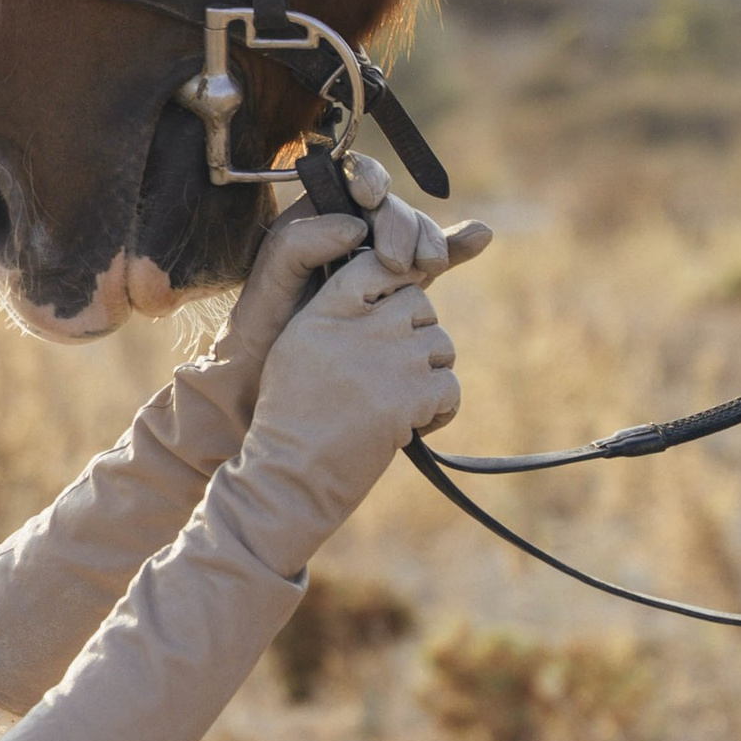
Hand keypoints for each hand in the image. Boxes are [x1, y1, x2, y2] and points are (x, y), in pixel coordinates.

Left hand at [214, 153, 492, 381]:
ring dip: (431, 241)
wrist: (278, 374)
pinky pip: (436, 259)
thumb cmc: (266, 322)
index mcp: (320, 214)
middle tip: (397, 263)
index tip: (368, 202)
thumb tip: (355, 225)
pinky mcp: (404, 285)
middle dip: (402, 227)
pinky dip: (459, 246)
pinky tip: (479, 236)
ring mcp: (382, 256)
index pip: (353, 178)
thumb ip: (300, 243)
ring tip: (430, 266)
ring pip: (418, 232)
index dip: (369, 180)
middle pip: (392, 207)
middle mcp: (354, 228)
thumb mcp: (270, 278)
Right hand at [216, 244, 465, 578]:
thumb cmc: (292, 419)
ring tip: (399, 403)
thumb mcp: (296, 351)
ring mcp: (386, 361)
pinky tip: (410, 426)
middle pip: (419, 302)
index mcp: (322, 312)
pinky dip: (439, 410)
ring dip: (430, 374)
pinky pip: (450, 388)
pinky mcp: (410, 398)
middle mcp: (356, 328)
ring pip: (440, 345)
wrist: (291, 477)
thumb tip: (391, 292)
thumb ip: (337, 317)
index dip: (395, 277)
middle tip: (397, 370)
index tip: (393, 308)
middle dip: (417, 333)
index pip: (374, 263)